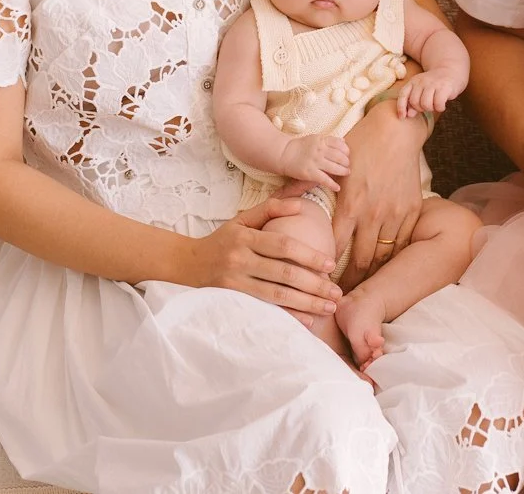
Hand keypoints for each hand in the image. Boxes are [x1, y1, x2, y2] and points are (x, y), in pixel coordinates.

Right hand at [182, 198, 341, 315]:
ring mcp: (234, 284)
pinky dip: (287, 316)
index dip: (309, 255)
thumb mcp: (242, 220)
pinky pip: (264, 310)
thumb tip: (301, 204)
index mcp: (246, 238)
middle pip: (284, 273)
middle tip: (337, 293)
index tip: (330, 264)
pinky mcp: (231, 302)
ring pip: (276, 295)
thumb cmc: (222, 241)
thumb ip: (271, 209)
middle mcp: (239, 260)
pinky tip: (307, 319)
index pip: (283, 245)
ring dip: (306, 302)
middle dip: (314, 284)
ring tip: (329, 307)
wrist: (186, 265)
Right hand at [280, 133, 350, 189]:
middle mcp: (319, 150)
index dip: (346, 151)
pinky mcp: (310, 173)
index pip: (340, 144)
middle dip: (346, 162)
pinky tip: (337, 187)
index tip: (347, 155)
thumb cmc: (301, 146)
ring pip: (335, 168)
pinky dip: (333, 184)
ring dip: (343, 171)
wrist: (284, 154)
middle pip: (340, 156)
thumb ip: (329, 140)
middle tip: (347, 165)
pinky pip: (325, 180)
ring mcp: (315, 162)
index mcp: (321, 140)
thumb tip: (344, 141)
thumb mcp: (315, 139)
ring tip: (346, 173)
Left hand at [334, 103, 426, 286]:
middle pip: (361, 261)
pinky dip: (393, 259)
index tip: (319, 282)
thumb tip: (297, 212)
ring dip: (372, 275)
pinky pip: (403, 244)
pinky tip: (385, 269)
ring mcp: (395, 214)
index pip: (334, 248)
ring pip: (384, 257)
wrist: (396, 131)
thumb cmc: (360, 146)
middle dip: (349, 282)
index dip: (326, 268)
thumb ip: (320, 193)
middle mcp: (373, 214)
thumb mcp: (334, 170)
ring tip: (362, 288)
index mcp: (350, 205)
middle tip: (340, 296)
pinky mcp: (411, 211)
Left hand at [398, 65, 466, 116]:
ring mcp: (433, 83)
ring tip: (435, 104)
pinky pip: (438, 104)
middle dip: (420, 108)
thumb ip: (413, 102)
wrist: (451, 70)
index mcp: (414, 81)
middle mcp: (422, 81)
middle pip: (414, 102)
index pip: (403, 94)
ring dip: (431, 109)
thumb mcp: (421, 91)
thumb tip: (408, 115)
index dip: (401, 107)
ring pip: (425, 104)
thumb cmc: (434, 85)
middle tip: (428, 105)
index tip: (402, 117)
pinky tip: (442, 105)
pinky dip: (440, 108)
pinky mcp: (444, 87)